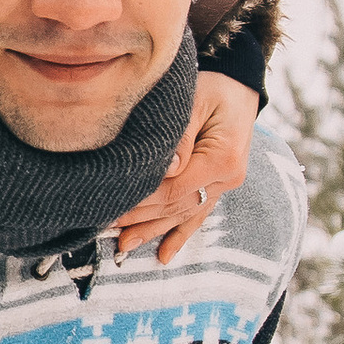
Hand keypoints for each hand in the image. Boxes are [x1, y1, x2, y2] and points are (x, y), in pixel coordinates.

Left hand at [113, 70, 258, 265]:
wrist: (240, 87)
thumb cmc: (214, 88)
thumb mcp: (195, 101)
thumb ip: (179, 136)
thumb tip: (165, 169)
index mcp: (222, 159)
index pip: (174, 188)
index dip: (141, 200)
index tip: (110, 205)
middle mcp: (227, 179)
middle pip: (176, 205)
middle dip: (139, 219)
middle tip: (104, 229)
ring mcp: (225, 186)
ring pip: (184, 215)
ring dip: (153, 231)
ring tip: (122, 247)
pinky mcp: (219, 188)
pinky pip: (197, 215)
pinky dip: (179, 235)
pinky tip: (163, 256)